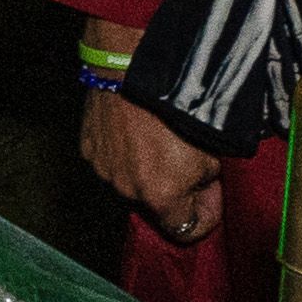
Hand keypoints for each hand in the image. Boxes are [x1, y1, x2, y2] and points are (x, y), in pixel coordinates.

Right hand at [81, 56, 224, 247]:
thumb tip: (201, 190)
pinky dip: (125, 154)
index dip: (205, 215)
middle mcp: (128, 191)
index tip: (210, 194)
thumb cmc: (177, 109)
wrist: (132, 70)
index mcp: (161, 197)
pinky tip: (135, 130)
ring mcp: (105, 170)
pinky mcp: (89, 150)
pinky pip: (112, 163)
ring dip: (147, 172)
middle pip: (157, 206)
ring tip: (157, 140)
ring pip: (132, 183)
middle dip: (174, 190)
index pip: (186, 231)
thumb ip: (207, 184)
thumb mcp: (212, 152)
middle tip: (186, 160)